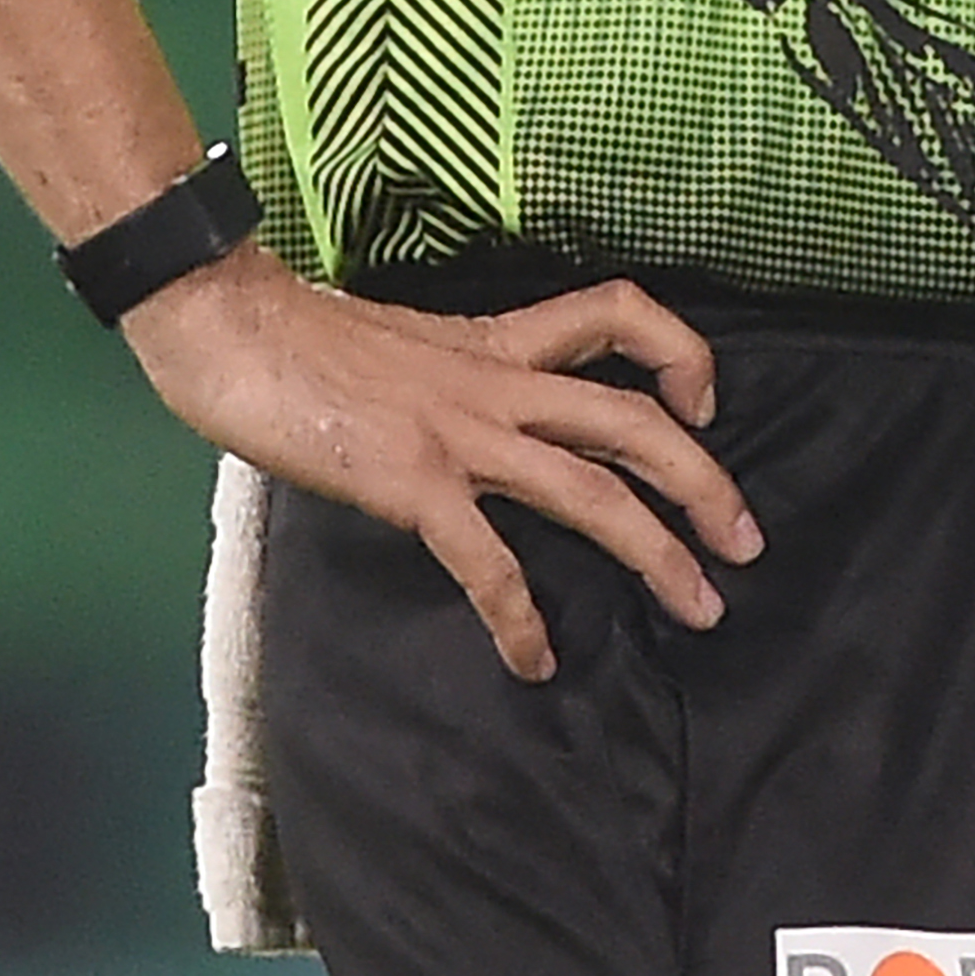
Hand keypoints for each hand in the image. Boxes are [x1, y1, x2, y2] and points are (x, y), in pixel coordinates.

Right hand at [121, 256, 756, 681]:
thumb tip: (466, 419)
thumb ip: (451, 378)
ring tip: (700, 609)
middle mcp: (497, 383)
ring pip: (593, 489)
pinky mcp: (415, 482)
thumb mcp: (402, 345)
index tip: (702, 405)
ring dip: (657, 553)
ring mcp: (461, 433)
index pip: (617, 313)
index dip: (679, 353)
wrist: (228, 323)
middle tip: (745, 545)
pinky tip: (534, 662)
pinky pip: (489, 560)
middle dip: (705, 484)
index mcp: (495, 341)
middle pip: (635, 421)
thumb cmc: (297, 336)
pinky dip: (519, 618)